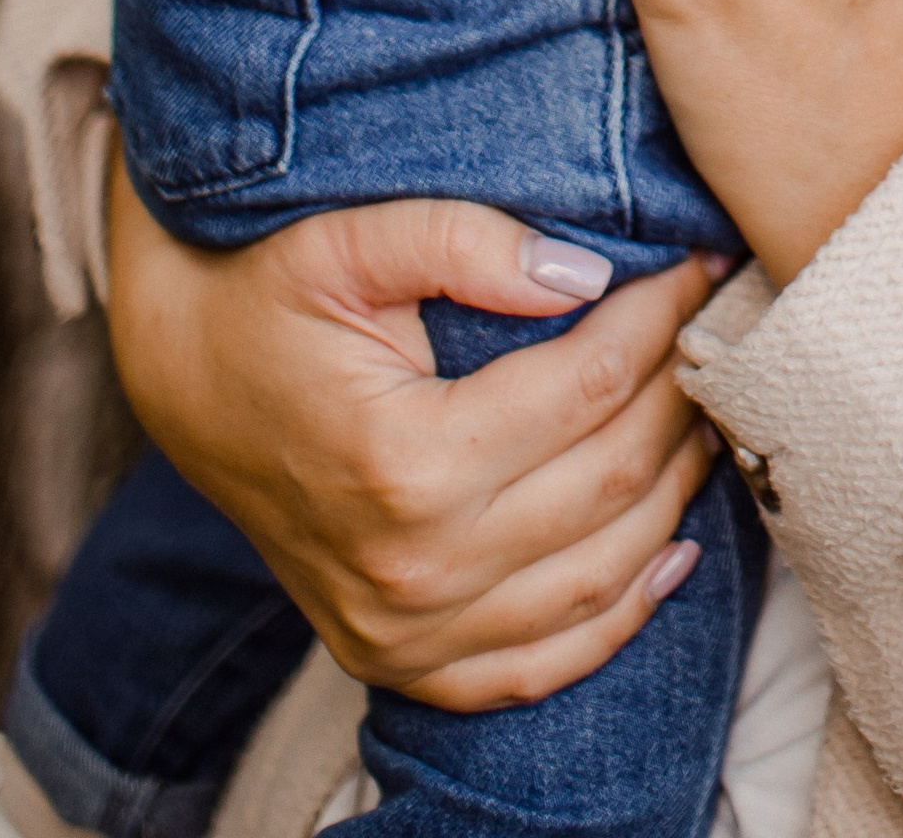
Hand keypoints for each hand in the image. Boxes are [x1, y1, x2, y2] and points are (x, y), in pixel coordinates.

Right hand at [104, 157, 713, 709]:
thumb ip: (463, 239)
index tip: (700, 259)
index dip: (662, 314)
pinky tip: (667, 549)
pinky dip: (620, 614)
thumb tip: (583, 272)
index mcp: (403, 460)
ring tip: (705, 405)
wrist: (186, 382)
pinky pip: (541, 664)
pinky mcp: (402, 663)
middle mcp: (413, 568)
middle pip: (612, 477)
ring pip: (600, 574)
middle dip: (682, 388)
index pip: (589, 383)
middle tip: (716, 320)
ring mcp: (407, 632)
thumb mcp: (347, 239)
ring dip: (674, 488)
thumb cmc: (269, 297)